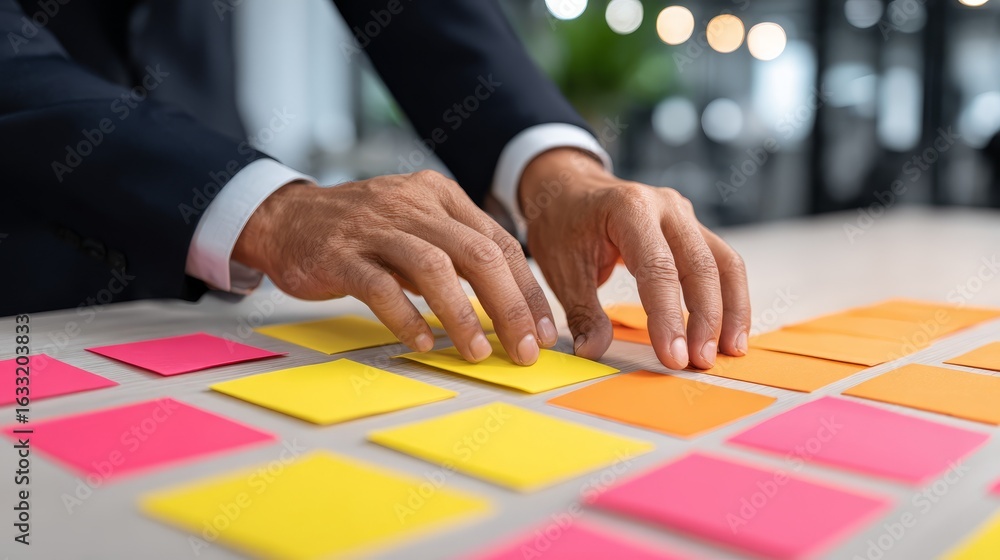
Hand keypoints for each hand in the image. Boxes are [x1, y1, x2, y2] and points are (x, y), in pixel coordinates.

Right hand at [234, 171, 558, 364]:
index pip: (499, 242)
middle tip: (524, 350)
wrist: (287, 217)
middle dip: (509, 306)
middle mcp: (413, 204)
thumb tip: (509, 305)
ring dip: (462, 315)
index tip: (543, 331)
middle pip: (477, 254)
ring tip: (478, 352)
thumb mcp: (417, 226)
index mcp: (440, 195)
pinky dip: (406, 317)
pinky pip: (380, 287)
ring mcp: (374, 227)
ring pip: (433, 268)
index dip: (527, 289)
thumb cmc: (362, 231)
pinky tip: (421, 343)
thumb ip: (457, 253)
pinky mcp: (340, 253)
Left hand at [519, 148, 750, 369]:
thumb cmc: (563, 224)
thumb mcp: (561, 268)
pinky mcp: (693, 228)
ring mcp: (684, 214)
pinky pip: (722, 263)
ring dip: (730, 310)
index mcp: (629, 209)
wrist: (569, 187)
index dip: (668, 316)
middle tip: (701, 362)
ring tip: (727, 352)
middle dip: (706, 319)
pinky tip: (727, 331)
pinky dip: (729, 297)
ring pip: (724, 263)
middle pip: (701, 265)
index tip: (673, 357)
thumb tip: (593, 352)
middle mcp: (666, 206)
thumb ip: (582, 312)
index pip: (658, 268)